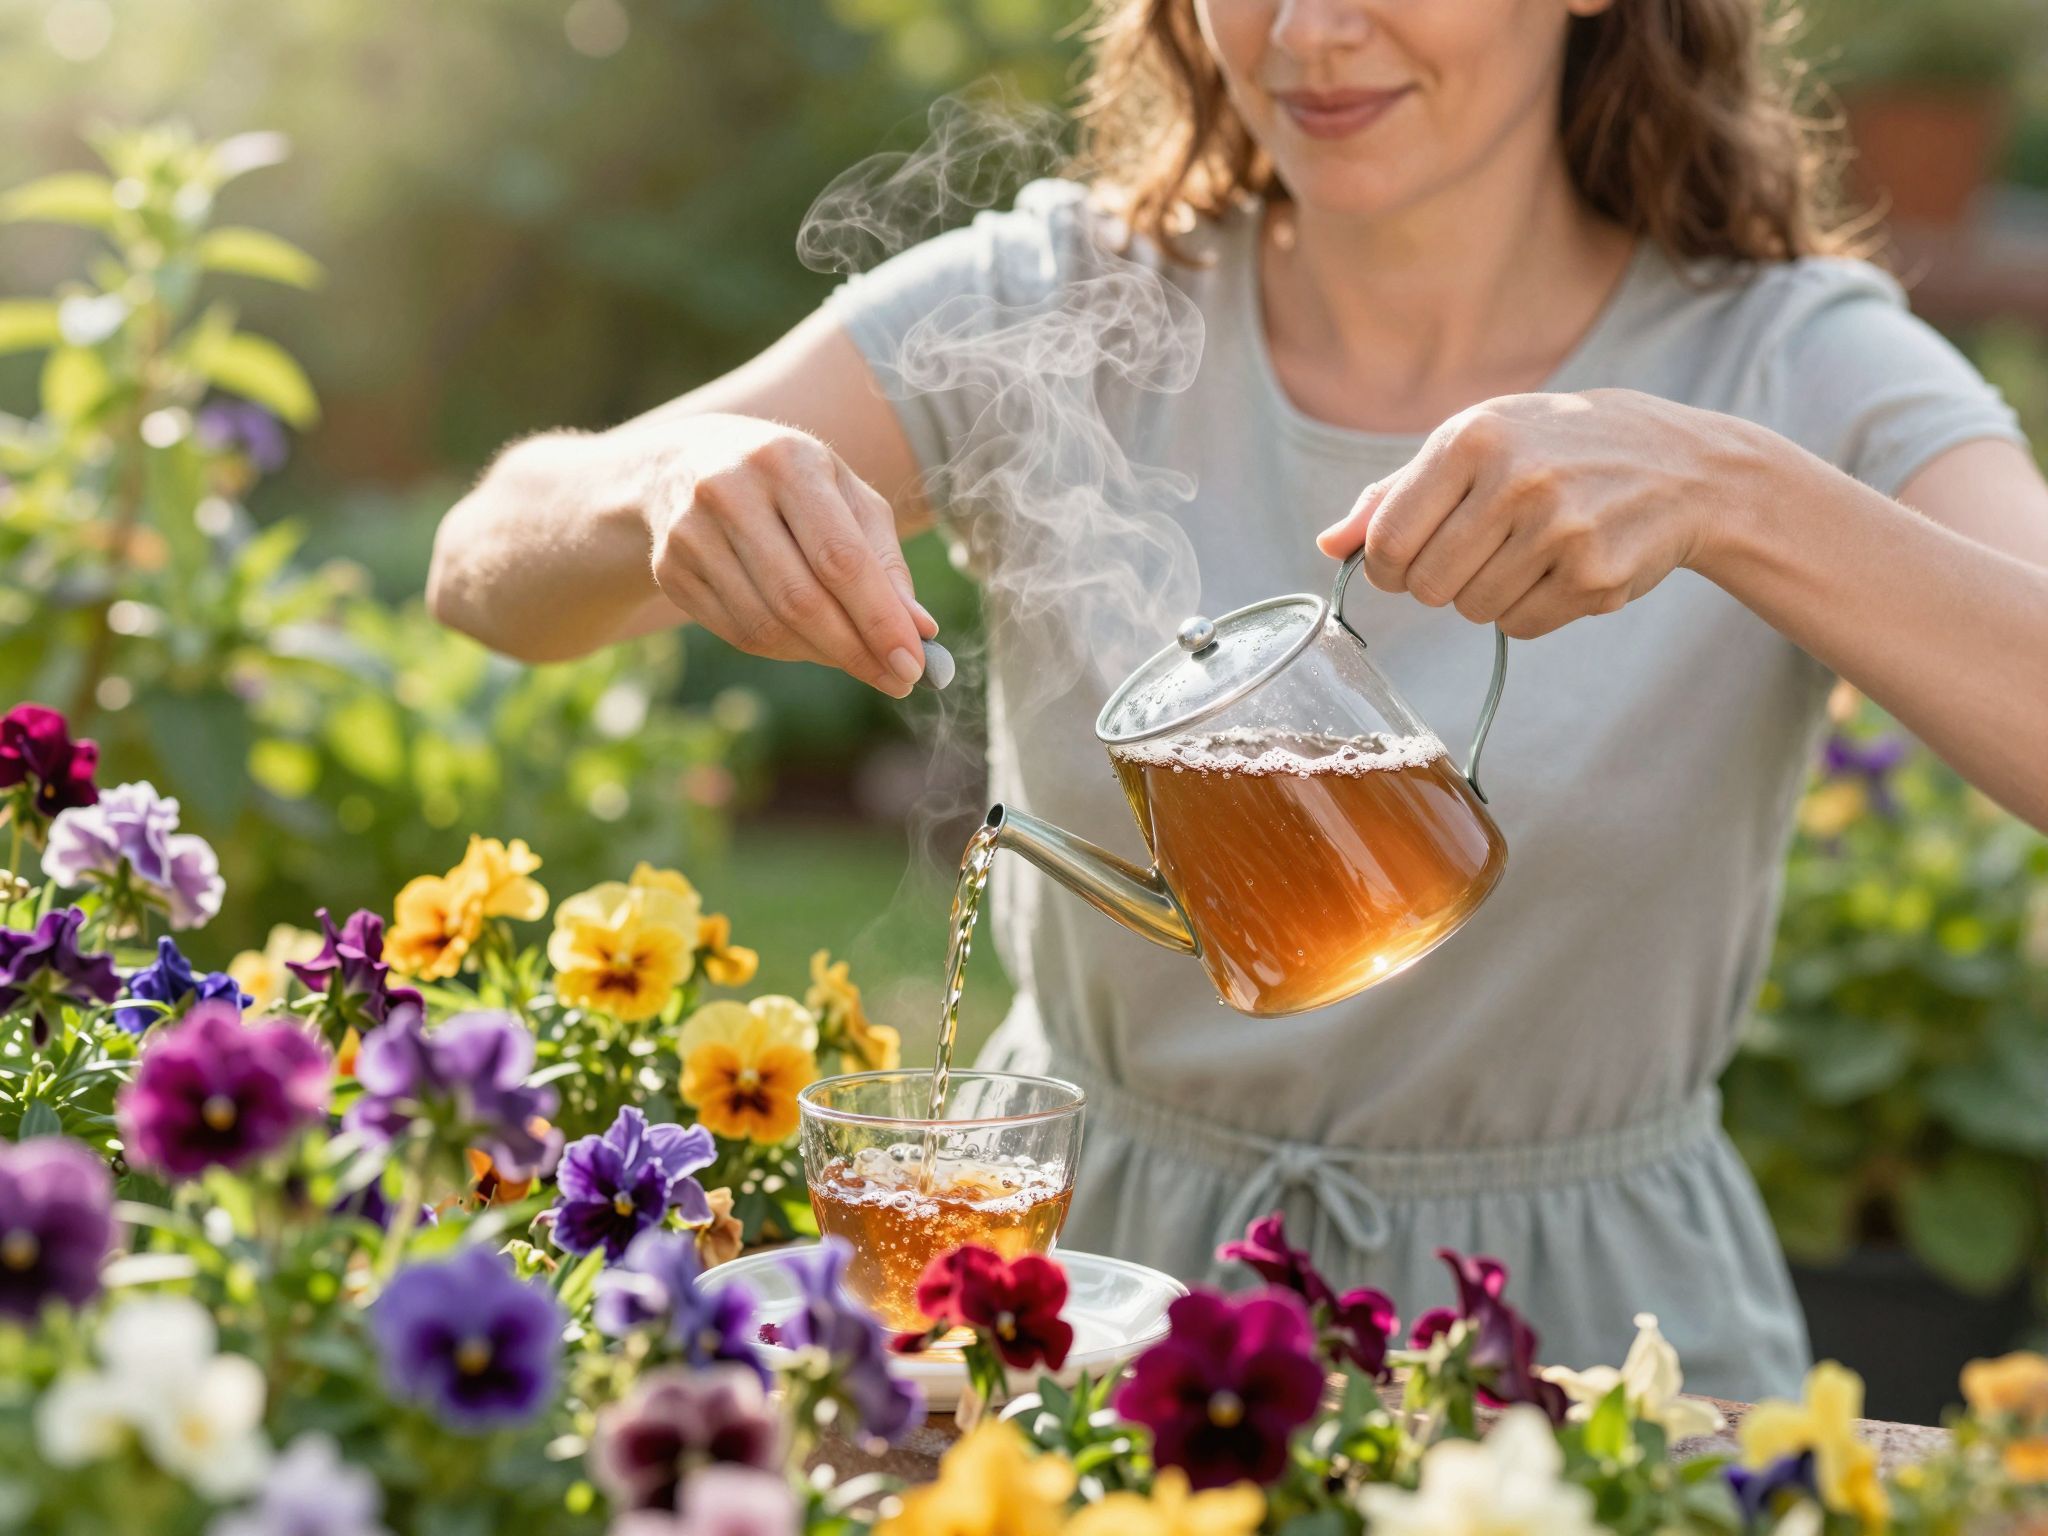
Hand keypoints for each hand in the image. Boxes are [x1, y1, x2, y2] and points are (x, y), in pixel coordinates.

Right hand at [647, 414, 937, 695]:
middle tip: (897, 680)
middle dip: (855, 650)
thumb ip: (884, 560)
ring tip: (856, 656)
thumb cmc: (792, 484)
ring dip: (821, 654)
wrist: (687, 463)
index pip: (840, 556)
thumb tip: (921, 630)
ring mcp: (690, 531)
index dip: (879, 618)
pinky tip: (809, 642)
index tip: (914, 663)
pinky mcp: (668, 568)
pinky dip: (784, 649)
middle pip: (799, 599)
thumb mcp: (846, 497)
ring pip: (766, 625)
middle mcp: (729, 490)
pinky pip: (737, 633)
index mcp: (786, 460)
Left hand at [1316, 390, 1760, 638]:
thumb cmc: (1558, 448)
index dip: (1386, 566)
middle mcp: (1515, 481)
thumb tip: (1331, 545)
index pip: (1387, 541)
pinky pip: (1519, 627)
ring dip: (1487, 594)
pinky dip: (1529, 609)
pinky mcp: (1595, 576)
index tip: (1408, 560)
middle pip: (1425, 586)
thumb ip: (1398, 493)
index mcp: (1472, 438)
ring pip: (1471, 611)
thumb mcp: (1479, 442)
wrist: (1682, 465)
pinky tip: (1562, 567)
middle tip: (1479, 551)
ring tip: (1528, 550)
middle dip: (1439, 581)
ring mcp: (1560, 531)